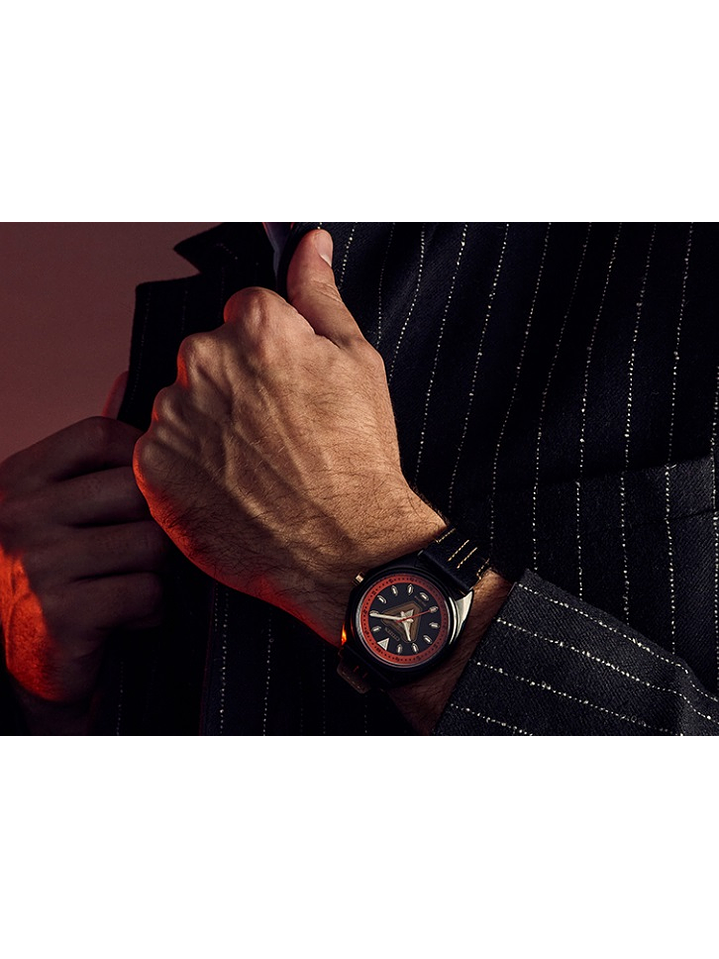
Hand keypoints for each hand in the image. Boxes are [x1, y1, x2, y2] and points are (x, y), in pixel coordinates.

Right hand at [0, 412, 169, 729]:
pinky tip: (126, 620)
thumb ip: (90, 452)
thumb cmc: (49, 577)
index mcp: (19, 479)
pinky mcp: (62, 612)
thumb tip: (131, 379)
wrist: (21, 664)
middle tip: (142, 553)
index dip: (140, 459)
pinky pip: (147, 592)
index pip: (100, 434)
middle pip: (137, 490)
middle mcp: (19, 514)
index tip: (144, 493)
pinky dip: (149, 612)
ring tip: (128, 587)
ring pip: (150, 544)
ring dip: (154, 573)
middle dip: (154, 525)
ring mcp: (38, 562)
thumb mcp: (55, 505)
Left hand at [134, 230, 444, 644]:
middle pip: (206, 356)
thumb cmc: (357, 460)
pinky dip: (186, 466)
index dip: (271, 356)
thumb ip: (319, 295)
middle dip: (233, 386)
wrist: (344, 550)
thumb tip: (310, 243)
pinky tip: (226, 487)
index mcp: (255, 327)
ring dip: (206, 426)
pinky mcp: (152, 466)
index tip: (287, 394)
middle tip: (273, 435)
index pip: (243, 315)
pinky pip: (160, 449)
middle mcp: (204, 361)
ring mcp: (174, 415)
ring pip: (181, 402)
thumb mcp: (358, 363)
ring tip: (251, 466)